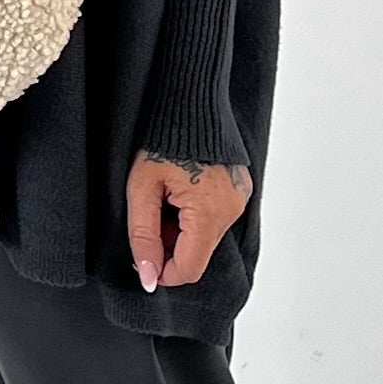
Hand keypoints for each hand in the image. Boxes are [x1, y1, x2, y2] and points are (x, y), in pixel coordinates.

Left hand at [125, 150, 251, 291]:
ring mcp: (239, 201)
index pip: (189, 269)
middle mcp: (231, 211)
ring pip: (206, 238)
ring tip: (168, 197)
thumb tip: (149, 278)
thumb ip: (143, 238)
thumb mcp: (141, 190)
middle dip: (170, 246)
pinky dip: (196, 216)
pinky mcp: (240, 192)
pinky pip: (217, 219)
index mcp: (209, 213)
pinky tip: (183, 191)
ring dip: (182, 230)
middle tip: (153, 213)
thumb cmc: (161, 142)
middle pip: (198, 255)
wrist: (189, 105)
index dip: (162, 271)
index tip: (143, 255)